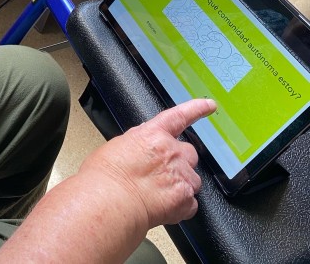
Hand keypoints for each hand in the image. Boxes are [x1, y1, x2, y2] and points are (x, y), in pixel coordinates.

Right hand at [79, 98, 215, 231]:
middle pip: (188, 153)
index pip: (179, 116)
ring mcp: (180, 175)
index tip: (210, 105)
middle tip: (161, 175)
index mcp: (152, 134)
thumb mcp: (116, 147)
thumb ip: (136, 145)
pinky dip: (180, 207)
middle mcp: (171, 151)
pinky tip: (162, 208)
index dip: (197, 109)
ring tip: (158, 195)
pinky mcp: (185, 199)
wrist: (109, 202)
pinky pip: (190, 204)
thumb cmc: (104, 177)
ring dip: (181, 185)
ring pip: (192, 179)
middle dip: (179, 163)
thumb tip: (139, 152)